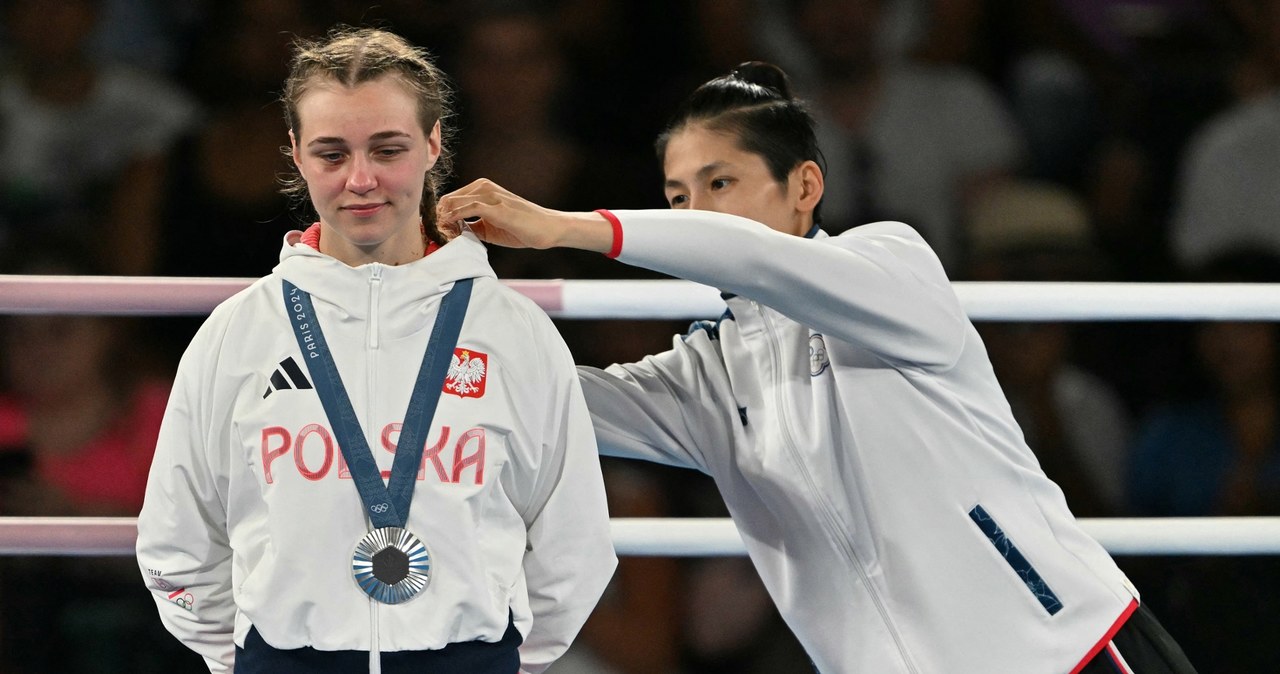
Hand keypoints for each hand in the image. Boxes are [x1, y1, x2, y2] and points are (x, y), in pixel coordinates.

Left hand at [437, 179, 613, 252]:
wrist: (547, 228)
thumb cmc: (522, 228)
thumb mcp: (490, 227)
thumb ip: (472, 226)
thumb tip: (452, 234)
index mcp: (482, 188)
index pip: (451, 198)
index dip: (439, 215)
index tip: (433, 231)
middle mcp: (484, 187)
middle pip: (448, 199)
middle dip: (437, 217)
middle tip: (433, 235)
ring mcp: (490, 195)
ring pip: (454, 202)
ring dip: (443, 219)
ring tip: (438, 235)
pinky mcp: (496, 207)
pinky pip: (467, 209)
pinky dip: (454, 219)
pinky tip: (449, 229)